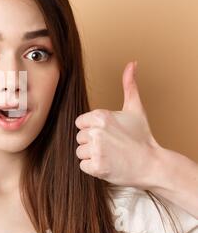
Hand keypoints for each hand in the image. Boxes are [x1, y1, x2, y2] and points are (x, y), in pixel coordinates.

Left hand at [74, 61, 160, 187]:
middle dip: (92, 143)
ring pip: (80, 152)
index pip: (80, 123)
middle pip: (79, 137)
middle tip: (111, 146)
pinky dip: (93, 168)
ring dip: (92, 156)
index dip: (92, 129)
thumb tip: (132, 63)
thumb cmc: (142, 137)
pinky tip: (108, 164)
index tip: (107, 134)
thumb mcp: (135, 109)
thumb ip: (129, 85)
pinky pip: (83, 166)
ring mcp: (96, 149)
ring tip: (110, 155)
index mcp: (101, 115)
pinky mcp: (97, 166)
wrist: (152, 165)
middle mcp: (97, 131)